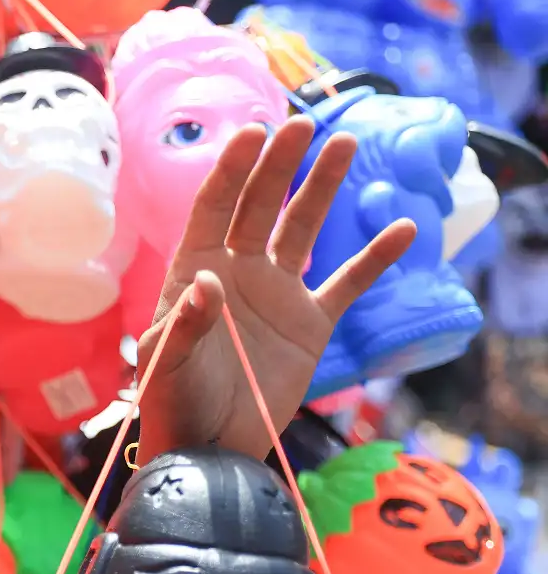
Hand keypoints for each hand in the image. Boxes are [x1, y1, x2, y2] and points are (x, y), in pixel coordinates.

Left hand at [135, 116, 416, 462]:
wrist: (209, 448)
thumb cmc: (174, 403)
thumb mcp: (169, 363)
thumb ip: (186, 323)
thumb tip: (207, 282)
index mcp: (194, 271)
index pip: (214, 208)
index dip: (232, 170)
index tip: (254, 133)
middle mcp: (236, 271)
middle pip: (260, 205)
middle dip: (279, 165)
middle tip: (302, 125)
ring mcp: (276, 293)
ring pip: (303, 228)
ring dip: (323, 188)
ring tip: (345, 145)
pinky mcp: (310, 323)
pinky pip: (348, 282)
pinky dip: (375, 258)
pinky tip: (404, 229)